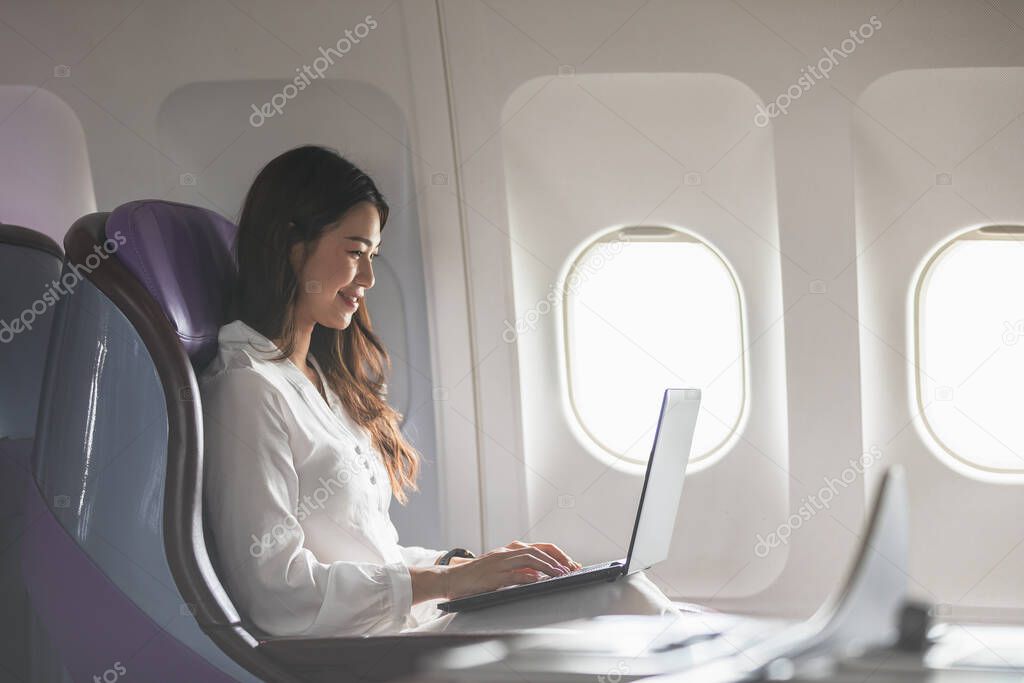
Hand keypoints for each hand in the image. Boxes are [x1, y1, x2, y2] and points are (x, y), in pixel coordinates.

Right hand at [442, 543, 575, 599]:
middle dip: (557, 559)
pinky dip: (527, 576)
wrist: (452, 579)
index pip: (540, 547)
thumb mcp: (501, 569)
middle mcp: (506, 552)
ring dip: (547, 566)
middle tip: (571, 568)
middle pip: (537, 550)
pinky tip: (537, 580)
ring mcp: (498, 563)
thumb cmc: (477, 577)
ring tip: (559, 574)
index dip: (558, 554)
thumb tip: (541, 574)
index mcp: (509, 550)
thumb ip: (520, 569)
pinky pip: (512, 574)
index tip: (571, 564)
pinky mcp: (492, 576)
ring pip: (528, 558)